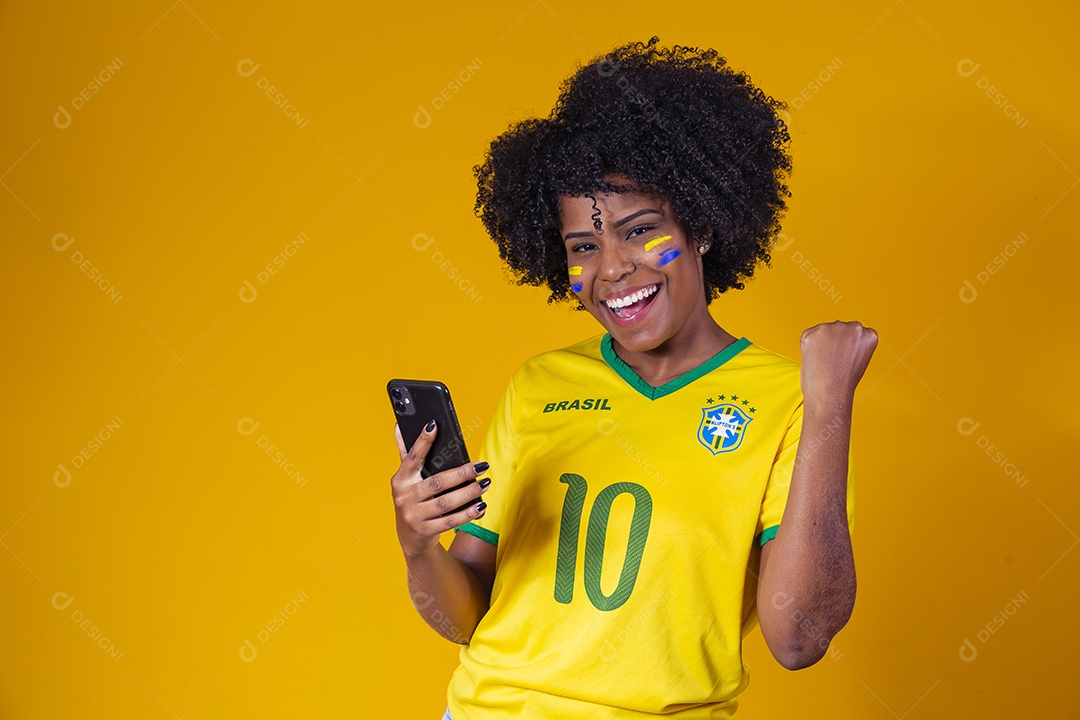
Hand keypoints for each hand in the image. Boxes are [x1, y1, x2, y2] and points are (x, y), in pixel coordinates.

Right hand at [391, 422, 490, 558]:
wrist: (410, 538)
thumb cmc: (413, 501)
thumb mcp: (406, 480)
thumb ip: (407, 455)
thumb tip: (399, 426)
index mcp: (401, 480)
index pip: (413, 457)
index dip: (422, 441)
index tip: (435, 425)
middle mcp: (405, 497)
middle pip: (438, 482)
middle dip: (462, 474)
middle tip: (482, 466)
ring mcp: (414, 516)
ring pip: (447, 502)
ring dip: (469, 493)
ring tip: (485, 483)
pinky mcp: (425, 530)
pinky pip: (451, 521)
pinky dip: (468, 513)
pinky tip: (481, 505)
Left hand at [799, 320, 877, 407]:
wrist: (830, 393)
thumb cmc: (842, 383)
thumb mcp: (858, 360)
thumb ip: (852, 345)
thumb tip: (837, 338)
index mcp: (869, 335)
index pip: (853, 333)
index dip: (845, 347)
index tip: (844, 359)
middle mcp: (854, 327)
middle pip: (838, 329)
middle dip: (832, 342)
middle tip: (832, 362)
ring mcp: (835, 327)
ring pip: (822, 331)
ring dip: (819, 344)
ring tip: (824, 363)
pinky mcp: (816, 331)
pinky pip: (807, 336)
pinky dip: (806, 347)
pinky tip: (814, 359)